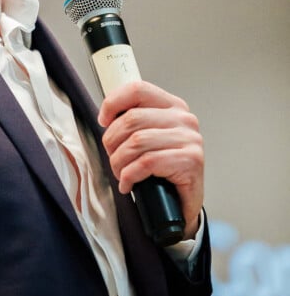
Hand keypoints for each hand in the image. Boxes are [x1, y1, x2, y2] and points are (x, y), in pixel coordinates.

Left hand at [97, 81, 203, 238]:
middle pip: (132, 118)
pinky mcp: (191, 160)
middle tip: (112, 157)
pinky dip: (130, 175)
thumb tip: (106, 116)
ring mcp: (190, 139)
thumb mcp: (147, 138)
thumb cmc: (161, 170)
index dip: (113, 103)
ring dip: (119, 161)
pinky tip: (128, 184)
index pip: (137, 89)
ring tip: (120, 173)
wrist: (181, 206)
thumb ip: (133, 121)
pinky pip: (147, 162)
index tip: (103, 121)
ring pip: (137, 141)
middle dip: (112, 141)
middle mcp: (183, 119)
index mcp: (172, 106)